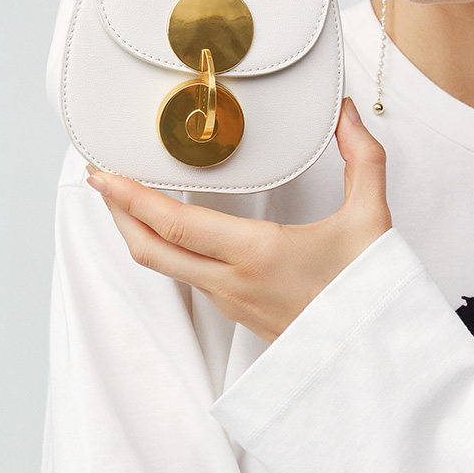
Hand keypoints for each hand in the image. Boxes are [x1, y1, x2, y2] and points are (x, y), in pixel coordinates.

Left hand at [85, 96, 392, 343]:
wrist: (373, 359)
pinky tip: (173, 228)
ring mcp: (229, 300)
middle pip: (150, 249)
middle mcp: (231, 281)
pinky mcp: (236, 310)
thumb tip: (346, 114)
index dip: (130, 197)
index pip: (174, 224)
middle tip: (100, 178)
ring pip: (165, 265)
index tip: (103, 174)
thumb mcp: (371, 220)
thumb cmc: (367, 294)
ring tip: (128, 196)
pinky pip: (185, 275)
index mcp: (256, 254)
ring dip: (138, 230)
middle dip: (118, 211)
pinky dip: (164, 246)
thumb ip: (361, 158)